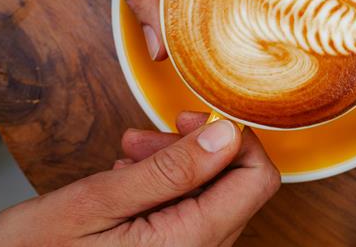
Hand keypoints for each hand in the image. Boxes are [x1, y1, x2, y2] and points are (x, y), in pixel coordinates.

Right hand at [0, 112, 279, 246]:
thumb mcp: (98, 200)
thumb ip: (171, 169)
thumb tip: (227, 133)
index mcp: (190, 243)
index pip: (257, 180)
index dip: (235, 139)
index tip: (195, 120)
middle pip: (237, 185)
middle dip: (198, 150)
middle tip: (147, 137)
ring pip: (213, 195)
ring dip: (178, 165)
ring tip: (129, 154)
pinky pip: (191, 213)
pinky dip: (167, 187)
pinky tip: (129, 178)